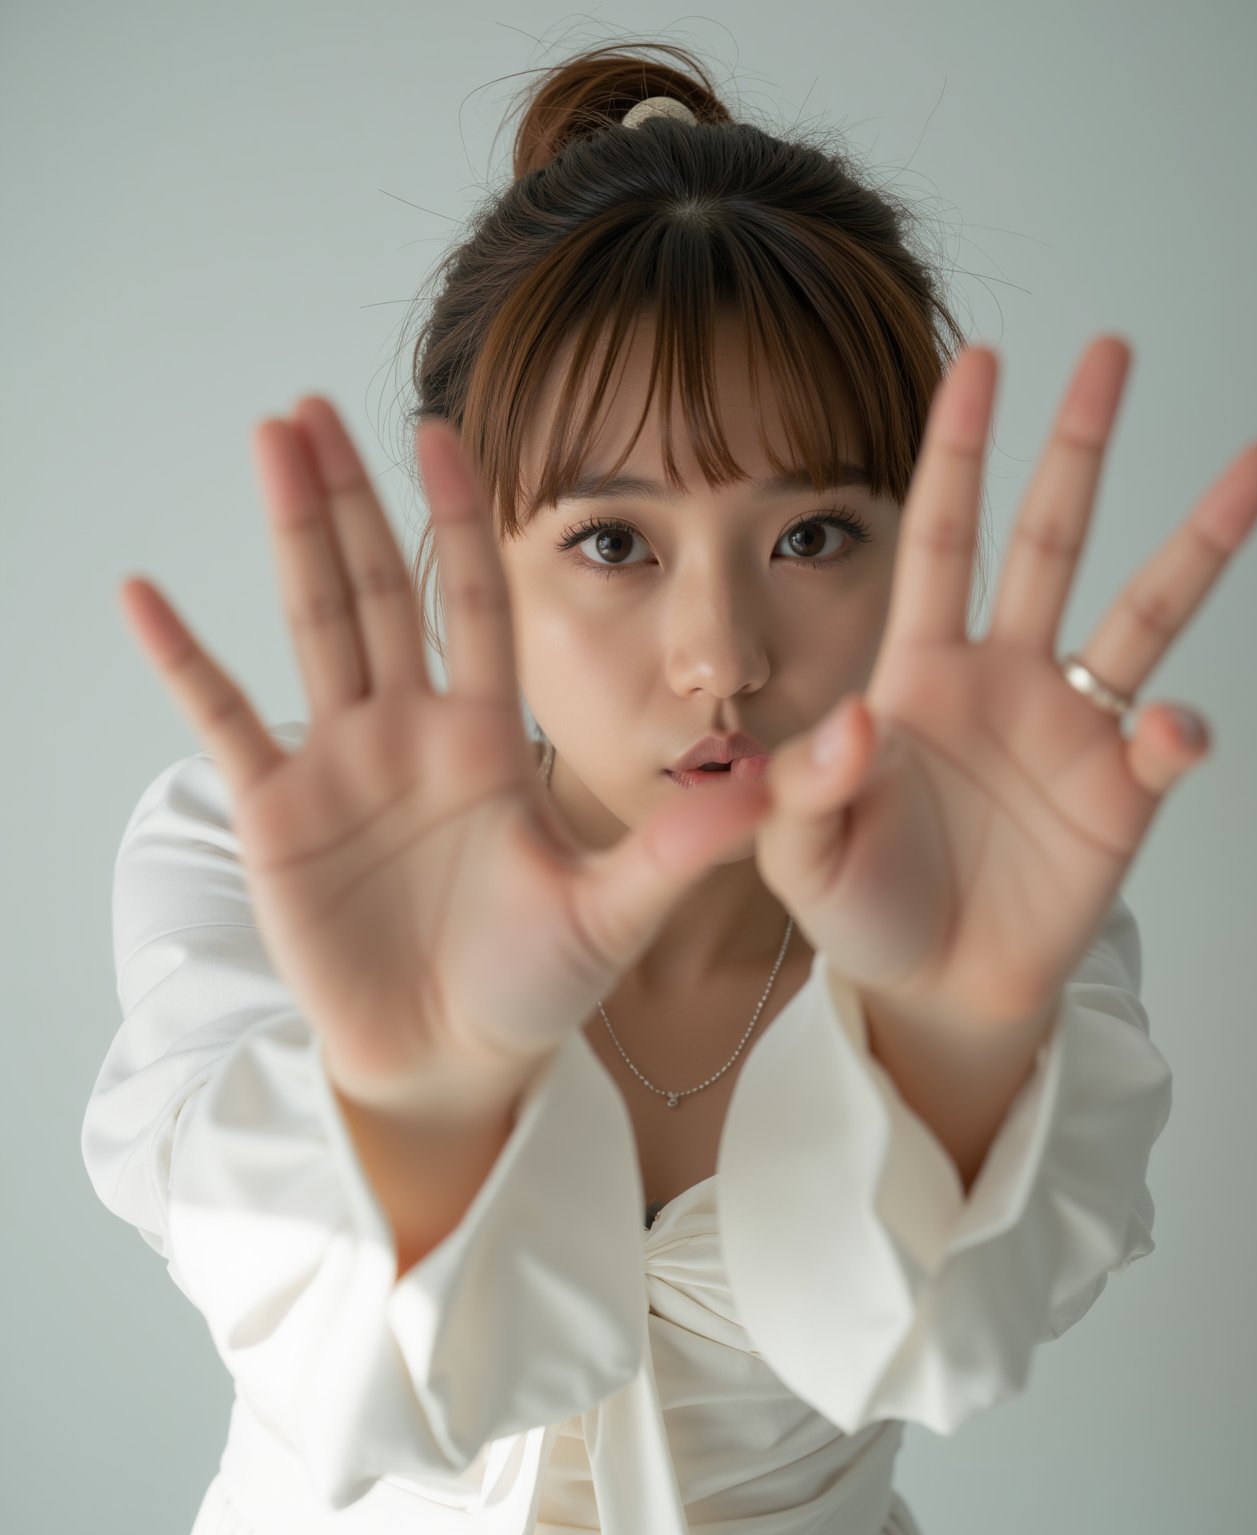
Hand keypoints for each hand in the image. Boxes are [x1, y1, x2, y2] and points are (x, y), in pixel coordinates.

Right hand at [118, 399, 773, 1107]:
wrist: (453, 1062)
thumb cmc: (534, 987)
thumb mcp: (614, 914)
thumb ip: (679, 848)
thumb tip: (765, 787)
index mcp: (486, 737)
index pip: (475, 602)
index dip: (460, 518)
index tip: (446, 430)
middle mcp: (410, 732)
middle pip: (376, 590)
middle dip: (351, 498)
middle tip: (314, 404)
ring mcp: (338, 766)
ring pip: (308, 625)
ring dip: (288, 534)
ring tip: (268, 441)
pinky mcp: (276, 816)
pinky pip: (223, 721)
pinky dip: (182, 661)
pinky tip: (144, 596)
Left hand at [753, 336, 1256, 1024]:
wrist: (934, 988)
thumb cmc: (863, 908)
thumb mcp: (798, 854)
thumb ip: (806, 789)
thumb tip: (859, 726)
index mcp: (920, 673)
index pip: (943, 539)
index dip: (959, 451)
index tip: (981, 361)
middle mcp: (1006, 678)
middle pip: (1051, 540)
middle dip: (1080, 447)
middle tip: (1115, 351)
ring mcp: (1071, 730)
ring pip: (1145, 614)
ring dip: (1199, 541)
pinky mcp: (1121, 795)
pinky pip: (1165, 745)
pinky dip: (1178, 734)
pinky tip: (1171, 734)